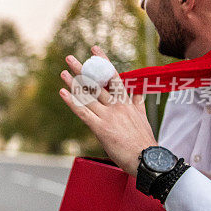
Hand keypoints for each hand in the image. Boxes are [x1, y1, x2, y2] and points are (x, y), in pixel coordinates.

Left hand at [59, 46, 156, 176]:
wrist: (147, 159)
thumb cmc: (144, 141)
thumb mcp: (142, 118)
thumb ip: (137, 103)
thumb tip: (137, 92)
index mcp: (126, 101)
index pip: (113, 76)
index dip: (103, 62)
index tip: (94, 50)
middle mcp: (116, 105)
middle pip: (97, 83)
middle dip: (82, 69)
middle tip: (70, 57)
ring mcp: (108, 116)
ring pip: (88, 96)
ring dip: (74, 83)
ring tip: (63, 72)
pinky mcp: (101, 128)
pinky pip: (83, 112)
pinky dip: (72, 102)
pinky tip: (63, 93)